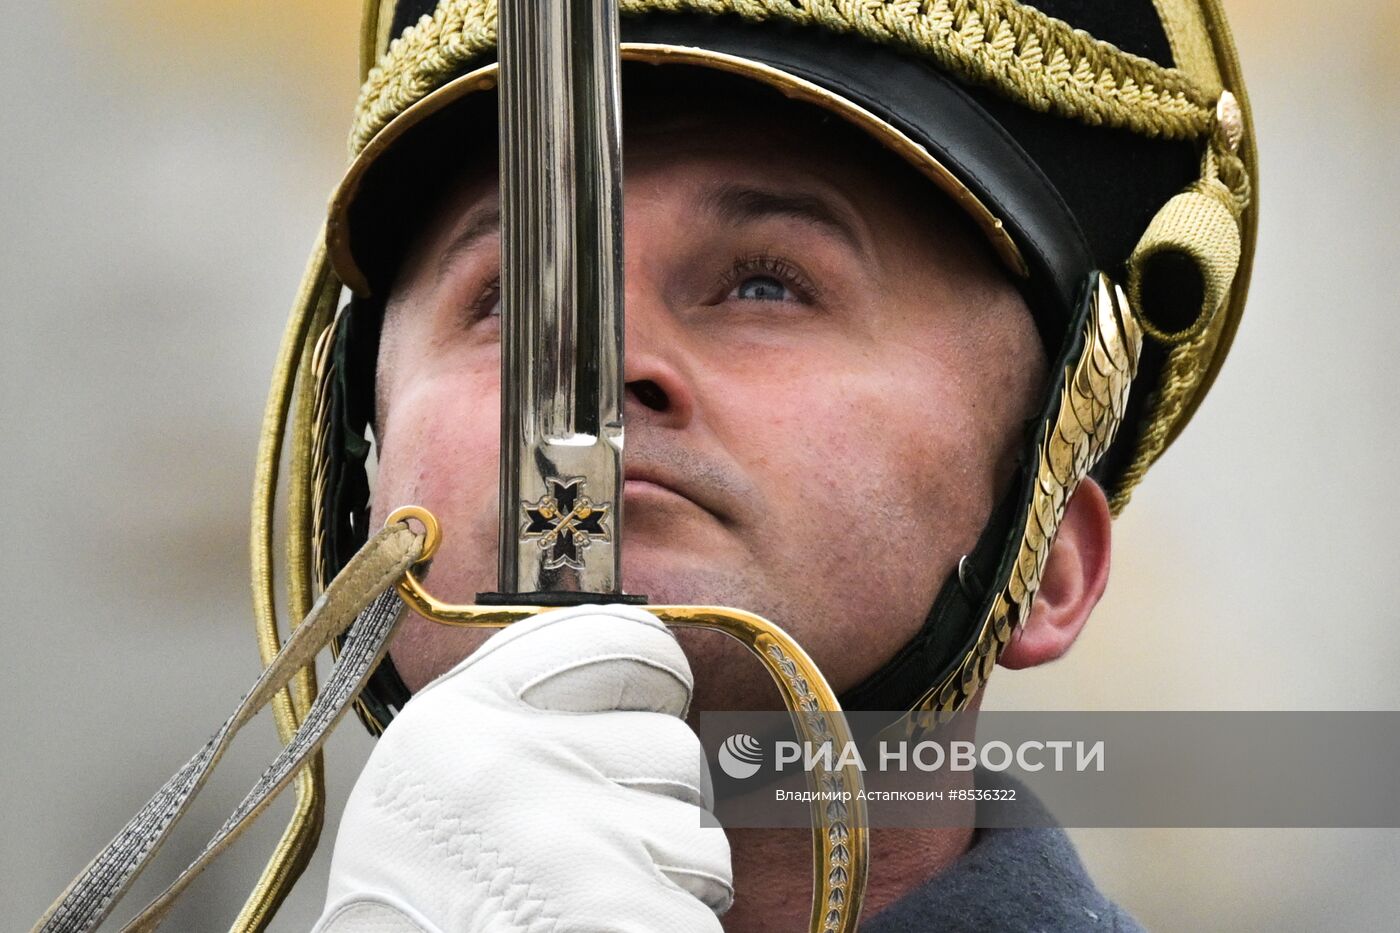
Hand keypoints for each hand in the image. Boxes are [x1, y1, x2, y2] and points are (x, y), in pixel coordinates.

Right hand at [313, 604, 731, 931]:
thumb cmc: (405, 900)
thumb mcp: (429, 777)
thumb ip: (512, 717)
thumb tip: (625, 691)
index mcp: (456, 717)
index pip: (617, 640)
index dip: (654, 677)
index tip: (650, 704)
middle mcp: (507, 768)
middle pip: (673, 745)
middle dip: (658, 801)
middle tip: (607, 843)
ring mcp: (566, 847)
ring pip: (699, 837)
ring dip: (669, 877)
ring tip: (598, 900)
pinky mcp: (615, 920)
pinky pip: (696, 916)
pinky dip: (668, 928)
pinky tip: (611, 931)